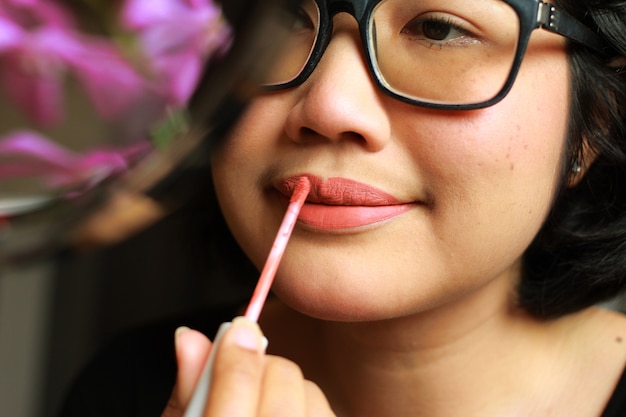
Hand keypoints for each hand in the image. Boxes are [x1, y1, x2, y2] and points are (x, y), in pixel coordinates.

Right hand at [161, 317, 335, 416]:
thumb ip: (187, 390)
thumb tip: (189, 336)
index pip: (238, 386)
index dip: (236, 352)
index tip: (238, 327)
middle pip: (283, 380)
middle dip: (262, 367)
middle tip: (242, 374)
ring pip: (309, 392)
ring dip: (286, 390)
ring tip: (261, 407)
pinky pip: (328, 411)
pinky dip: (308, 407)